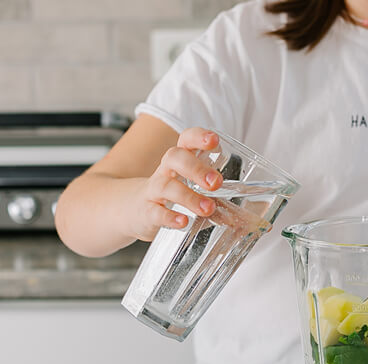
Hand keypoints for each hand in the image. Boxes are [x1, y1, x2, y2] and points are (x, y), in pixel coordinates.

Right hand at [129, 127, 222, 241]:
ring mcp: (153, 192)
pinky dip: (170, 217)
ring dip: (189, 196)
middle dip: (197, 168)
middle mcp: (164, 172)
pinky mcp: (146, 213)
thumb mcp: (187, 188)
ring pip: (167, 186)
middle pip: (175, 158)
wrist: (130, 210)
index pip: (185, 140)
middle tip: (217, 183)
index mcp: (178, 162)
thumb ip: (211, 198)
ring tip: (208, 208)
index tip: (214, 141)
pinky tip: (183, 222)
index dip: (198, 137)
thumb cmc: (167, 195)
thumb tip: (237, 218)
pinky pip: (155, 212)